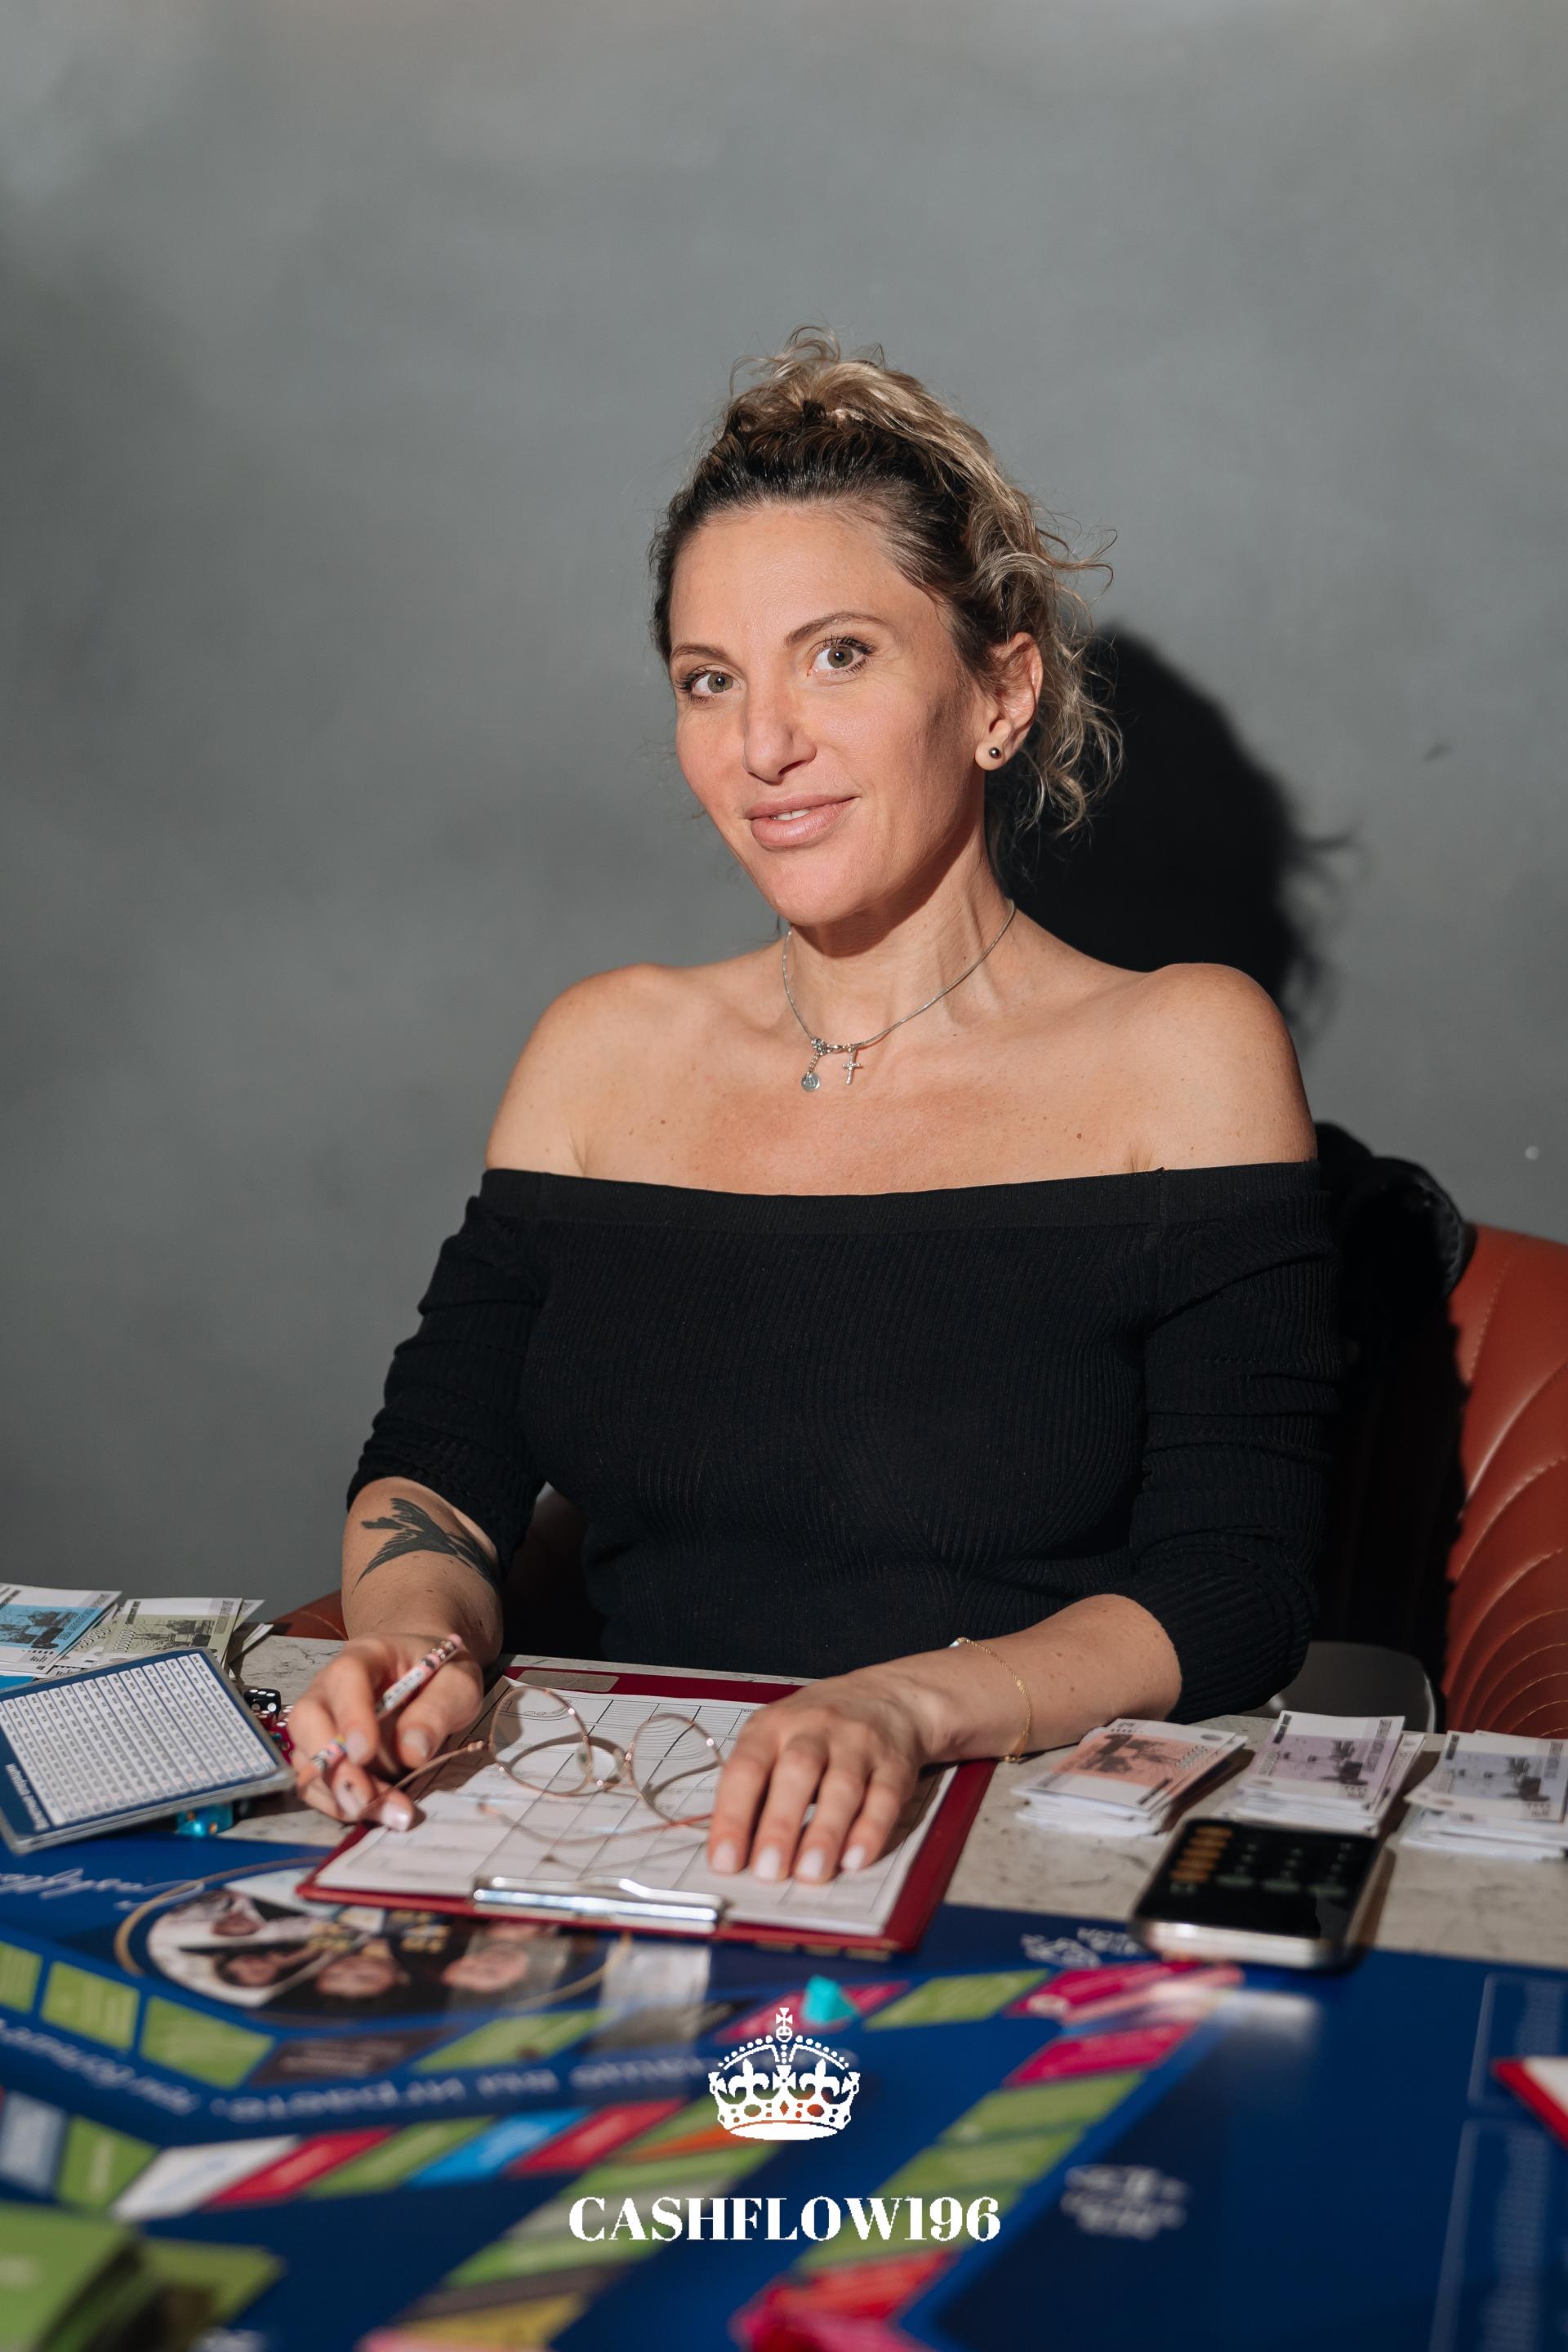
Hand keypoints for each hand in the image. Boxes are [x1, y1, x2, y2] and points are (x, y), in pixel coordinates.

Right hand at [287, 1634, 485, 1829]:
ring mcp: (323, 1720)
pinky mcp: (326, 1752)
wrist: (430, 1677)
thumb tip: (411, 1753)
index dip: (350, 1716)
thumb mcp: (457, 1683)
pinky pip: (315, 1781)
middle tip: (366, 1798)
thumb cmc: (441, 1674)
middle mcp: (331, 1686)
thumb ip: (438, 1710)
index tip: (365, 1754)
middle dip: (331, 1766)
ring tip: (386, 1814)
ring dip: (338, 1793)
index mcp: (367, 1656)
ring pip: (306, 1757)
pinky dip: (338, 1803)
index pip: (346, 1677)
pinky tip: (375, 1814)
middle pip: (307, 1720)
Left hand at [704, 1666, 943, 1883]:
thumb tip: (733, 1851)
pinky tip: (855, 1859)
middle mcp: (815, 1728)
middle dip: (780, 1826)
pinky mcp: (894, 1763)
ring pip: (842, 1786)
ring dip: (825, 1833)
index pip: (746, 1768)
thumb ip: (755, 1789)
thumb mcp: (775, 1739)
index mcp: (773, 1726)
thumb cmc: (816, 1730)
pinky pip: (885, 1796)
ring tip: (810, 1873)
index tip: (724, 1861)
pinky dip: (870, 1830)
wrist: (885, 1695)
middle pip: (797, 1772)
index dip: (732, 1815)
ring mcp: (858, 1743)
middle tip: (768, 1871)